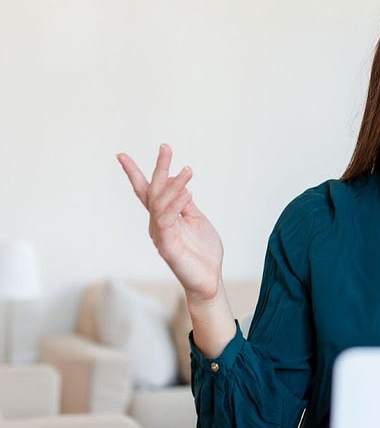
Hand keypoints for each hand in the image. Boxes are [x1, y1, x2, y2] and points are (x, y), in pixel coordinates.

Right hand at [116, 144, 222, 300]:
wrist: (209, 279)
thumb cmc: (202, 251)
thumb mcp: (195, 219)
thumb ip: (184, 203)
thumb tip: (178, 181)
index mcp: (163, 217)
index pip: (147, 191)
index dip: (136, 173)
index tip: (122, 155)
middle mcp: (157, 224)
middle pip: (153, 192)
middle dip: (158, 168)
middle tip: (165, 147)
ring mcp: (161, 235)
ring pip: (161, 204)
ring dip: (174, 185)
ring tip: (188, 170)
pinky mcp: (168, 246)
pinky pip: (168, 221)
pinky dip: (176, 205)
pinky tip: (188, 193)